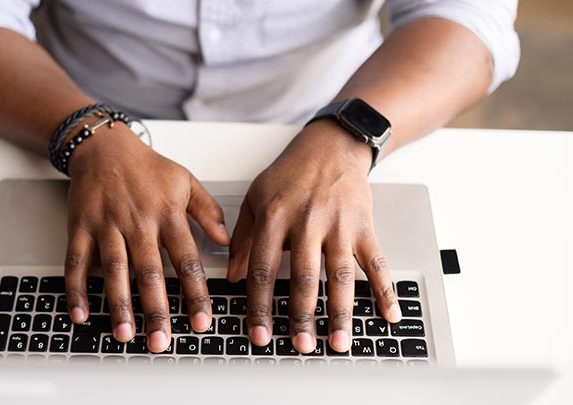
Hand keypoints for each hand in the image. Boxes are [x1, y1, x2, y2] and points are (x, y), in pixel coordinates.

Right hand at [64, 124, 229, 352]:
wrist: (104, 146)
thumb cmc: (147, 166)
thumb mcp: (185, 181)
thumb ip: (207, 212)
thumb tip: (225, 241)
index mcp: (166, 214)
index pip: (186, 260)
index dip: (195, 293)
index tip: (202, 321)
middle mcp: (137, 222)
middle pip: (149, 272)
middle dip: (156, 310)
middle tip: (161, 341)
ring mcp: (107, 225)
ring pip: (114, 270)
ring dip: (119, 305)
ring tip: (125, 334)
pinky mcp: (81, 227)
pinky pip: (76, 261)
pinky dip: (76, 289)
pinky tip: (80, 313)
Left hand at [227, 120, 401, 352]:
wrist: (330, 146)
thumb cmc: (290, 174)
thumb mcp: (256, 199)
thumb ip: (243, 239)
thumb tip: (233, 277)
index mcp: (275, 217)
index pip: (263, 269)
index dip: (260, 305)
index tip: (259, 333)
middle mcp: (307, 222)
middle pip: (304, 277)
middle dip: (302, 316)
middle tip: (301, 346)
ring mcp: (339, 225)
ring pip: (340, 276)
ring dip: (340, 312)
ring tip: (338, 342)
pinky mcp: (364, 226)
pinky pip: (376, 262)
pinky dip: (384, 290)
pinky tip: (388, 314)